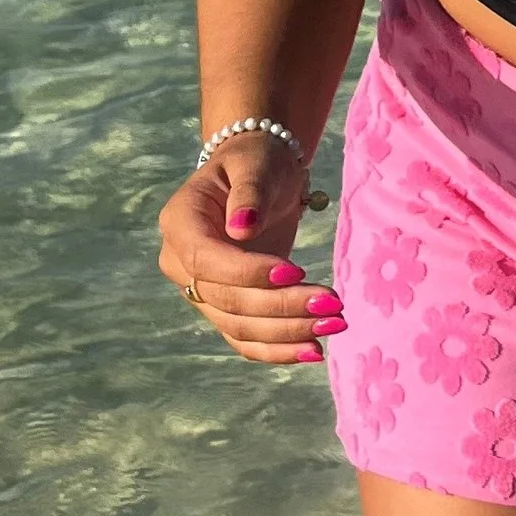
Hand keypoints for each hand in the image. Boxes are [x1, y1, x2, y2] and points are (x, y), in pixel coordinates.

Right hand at [155, 131, 343, 366]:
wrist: (257, 179)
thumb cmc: (255, 164)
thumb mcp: (254, 164)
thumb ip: (249, 193)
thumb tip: (241, 226)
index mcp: (180, 223)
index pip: (206, 260)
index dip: (248, 272)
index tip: (295, 271)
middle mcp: (181, 264)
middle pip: (227, 300)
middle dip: (282, 306)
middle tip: (331, 303)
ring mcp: (201, 292)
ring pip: (239, 327)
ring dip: (288, 332)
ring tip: (335, 324)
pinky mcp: (225, 310)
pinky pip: (247, 340)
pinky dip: (278, 350)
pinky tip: (313, 351)